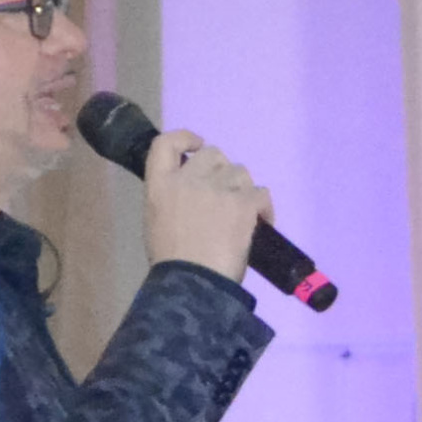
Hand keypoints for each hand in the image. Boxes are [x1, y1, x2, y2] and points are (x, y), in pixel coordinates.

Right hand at [138, 128, 273, 280]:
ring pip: (241, 172)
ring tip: (241, 214)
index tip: (197, 145)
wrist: (192, 283)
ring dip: (243, 189)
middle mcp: (188, 179)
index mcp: (160, 184)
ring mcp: (217, 189)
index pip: (166, 144)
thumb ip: (171, 198)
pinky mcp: (243, 203)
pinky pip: (262, 193)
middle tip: (225, 195)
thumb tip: (192, 196)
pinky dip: (264, 207)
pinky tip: (261, 223)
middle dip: (222, 171)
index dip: (185, 138)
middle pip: (213, 154)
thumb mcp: (157, 222)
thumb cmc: (172, 262)